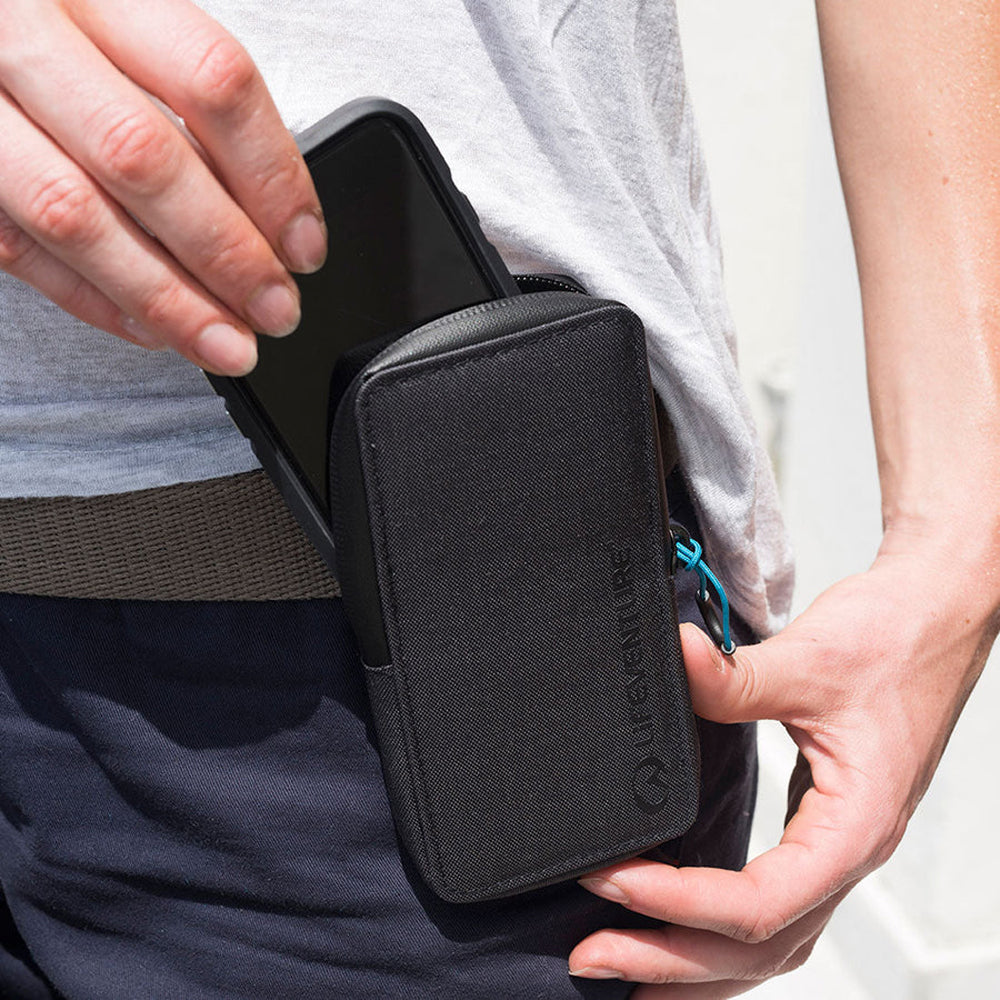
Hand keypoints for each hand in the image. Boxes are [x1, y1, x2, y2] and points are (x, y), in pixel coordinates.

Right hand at [0, 0, 325, 373]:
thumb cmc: (48, 25)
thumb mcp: (123, 23)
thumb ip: (189, 96)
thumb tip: (273, 213)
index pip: (211, 80)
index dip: (272, 175)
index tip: (305, 244)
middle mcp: (21, 30)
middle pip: (144, 156)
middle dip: (225, 253)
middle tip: (274, 308)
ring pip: (74, 215)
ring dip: (165, 298)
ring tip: (225, 343)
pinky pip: (17, 247)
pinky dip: (93, 299)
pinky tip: (152, 326)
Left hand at [568, 533, 996, 995]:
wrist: (933, 617)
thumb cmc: (894, 642)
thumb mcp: (811, 659)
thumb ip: (736, 674)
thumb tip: (673, 659)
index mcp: (852, 827)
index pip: (759, 901)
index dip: (678, 902)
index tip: (611, 880)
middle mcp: (844, 853)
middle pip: (756, 946)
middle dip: (670, 959)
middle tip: (589, 958)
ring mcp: (832, 846)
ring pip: (767, 944)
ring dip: (694, 965)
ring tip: (625, 972)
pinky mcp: (816, 829)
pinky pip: (769, 907)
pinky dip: (719, 932)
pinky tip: (679, 928)